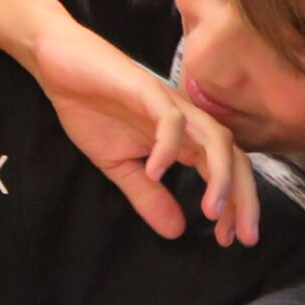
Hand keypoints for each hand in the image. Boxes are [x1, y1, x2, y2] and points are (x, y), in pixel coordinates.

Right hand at [26, 17, 256, 246]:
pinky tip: (155, 171)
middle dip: (243, 197)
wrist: (60, 65)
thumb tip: (177, 232)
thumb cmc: (91, 108)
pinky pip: (170, 119)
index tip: (229, 239)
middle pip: (234, 157)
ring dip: (220, 175)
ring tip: (210, 211)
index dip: (234, 206)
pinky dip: (168, 146)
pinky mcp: (147, 89)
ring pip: (215, 137)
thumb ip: (148, 196)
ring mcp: (170, 103)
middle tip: (244, 236)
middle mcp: (187, 121)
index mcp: (184, 139)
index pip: (225, 172)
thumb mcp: (118, 165)